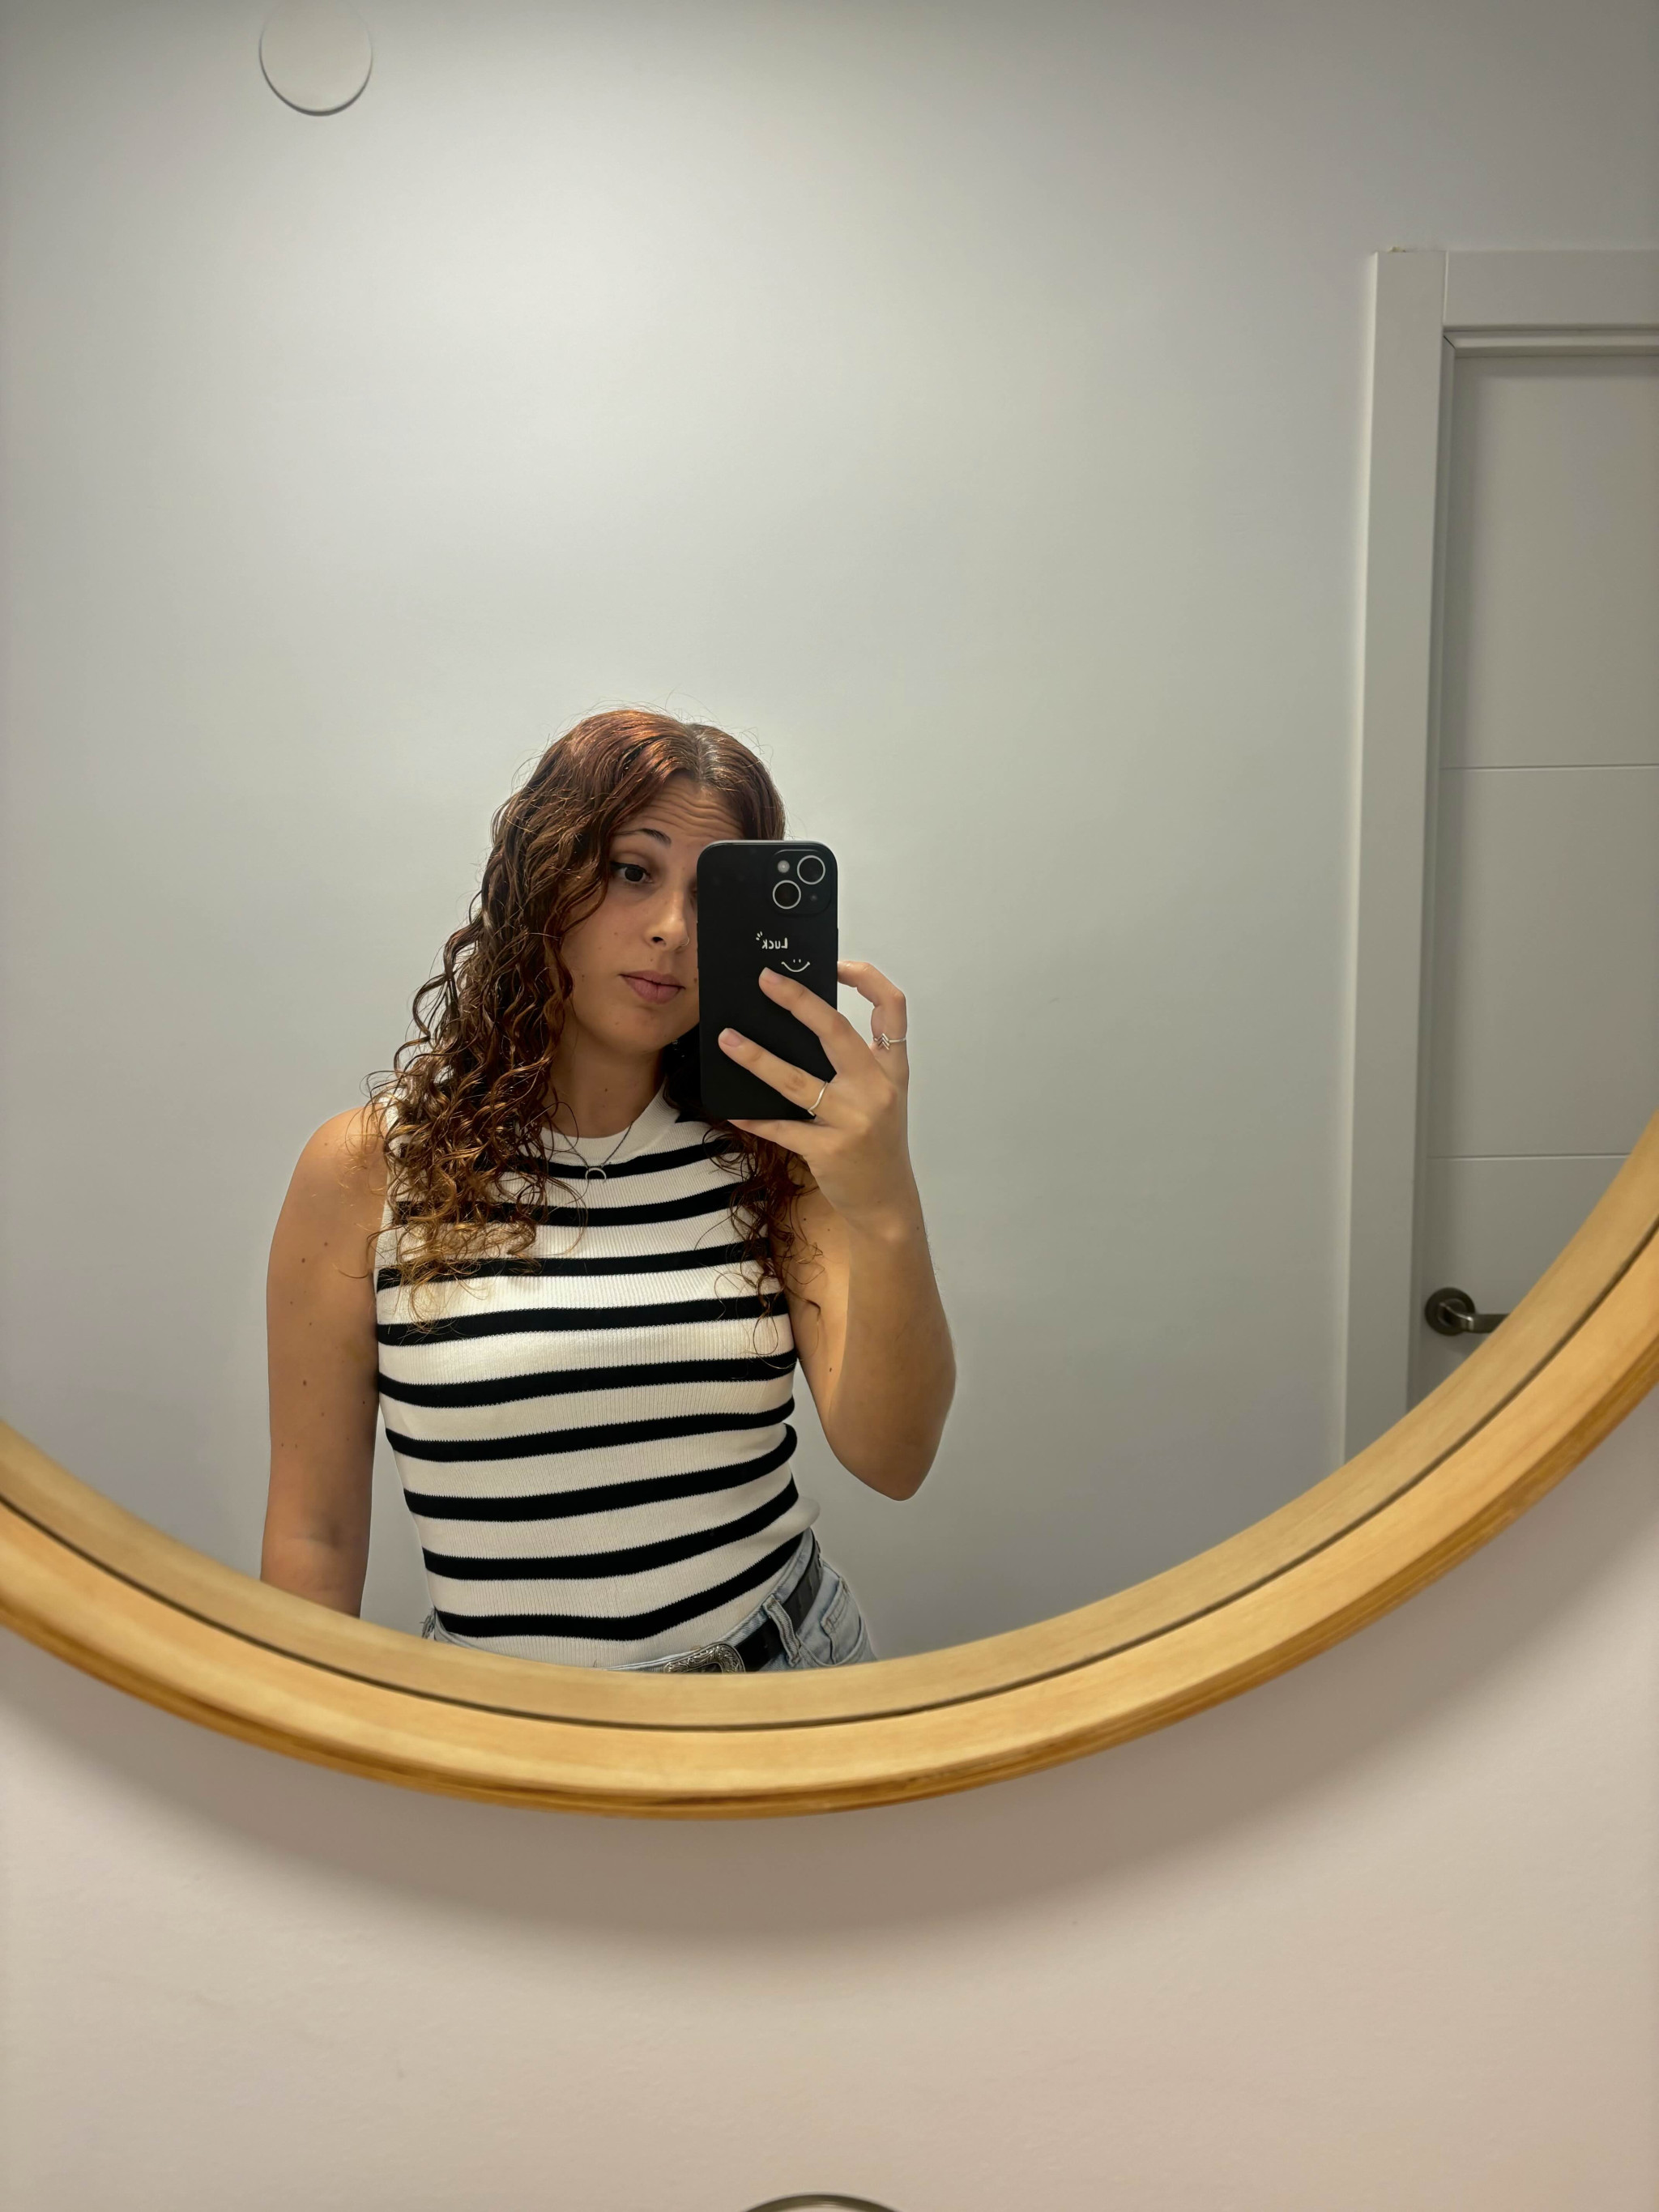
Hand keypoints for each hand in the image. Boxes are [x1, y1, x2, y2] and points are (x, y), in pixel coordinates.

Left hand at [718, 961, 915, 1233]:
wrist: (887, 1201)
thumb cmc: (878, 1143)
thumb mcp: (883, 1095)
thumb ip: (858, 1061)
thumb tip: (806, 1022)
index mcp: (892, 1069)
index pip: (893, 1009)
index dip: (867, 979)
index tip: (836, 964)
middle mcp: (877, 1089)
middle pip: (837, 1032)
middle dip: (798, 1001)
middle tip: (765, 981)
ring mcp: (853, 1120)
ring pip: (797, 1080)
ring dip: (757, 1058)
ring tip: (727, 1039)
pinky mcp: (829, 1150)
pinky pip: (782, 1127)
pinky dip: (755, 1117)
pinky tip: (732, 1107)